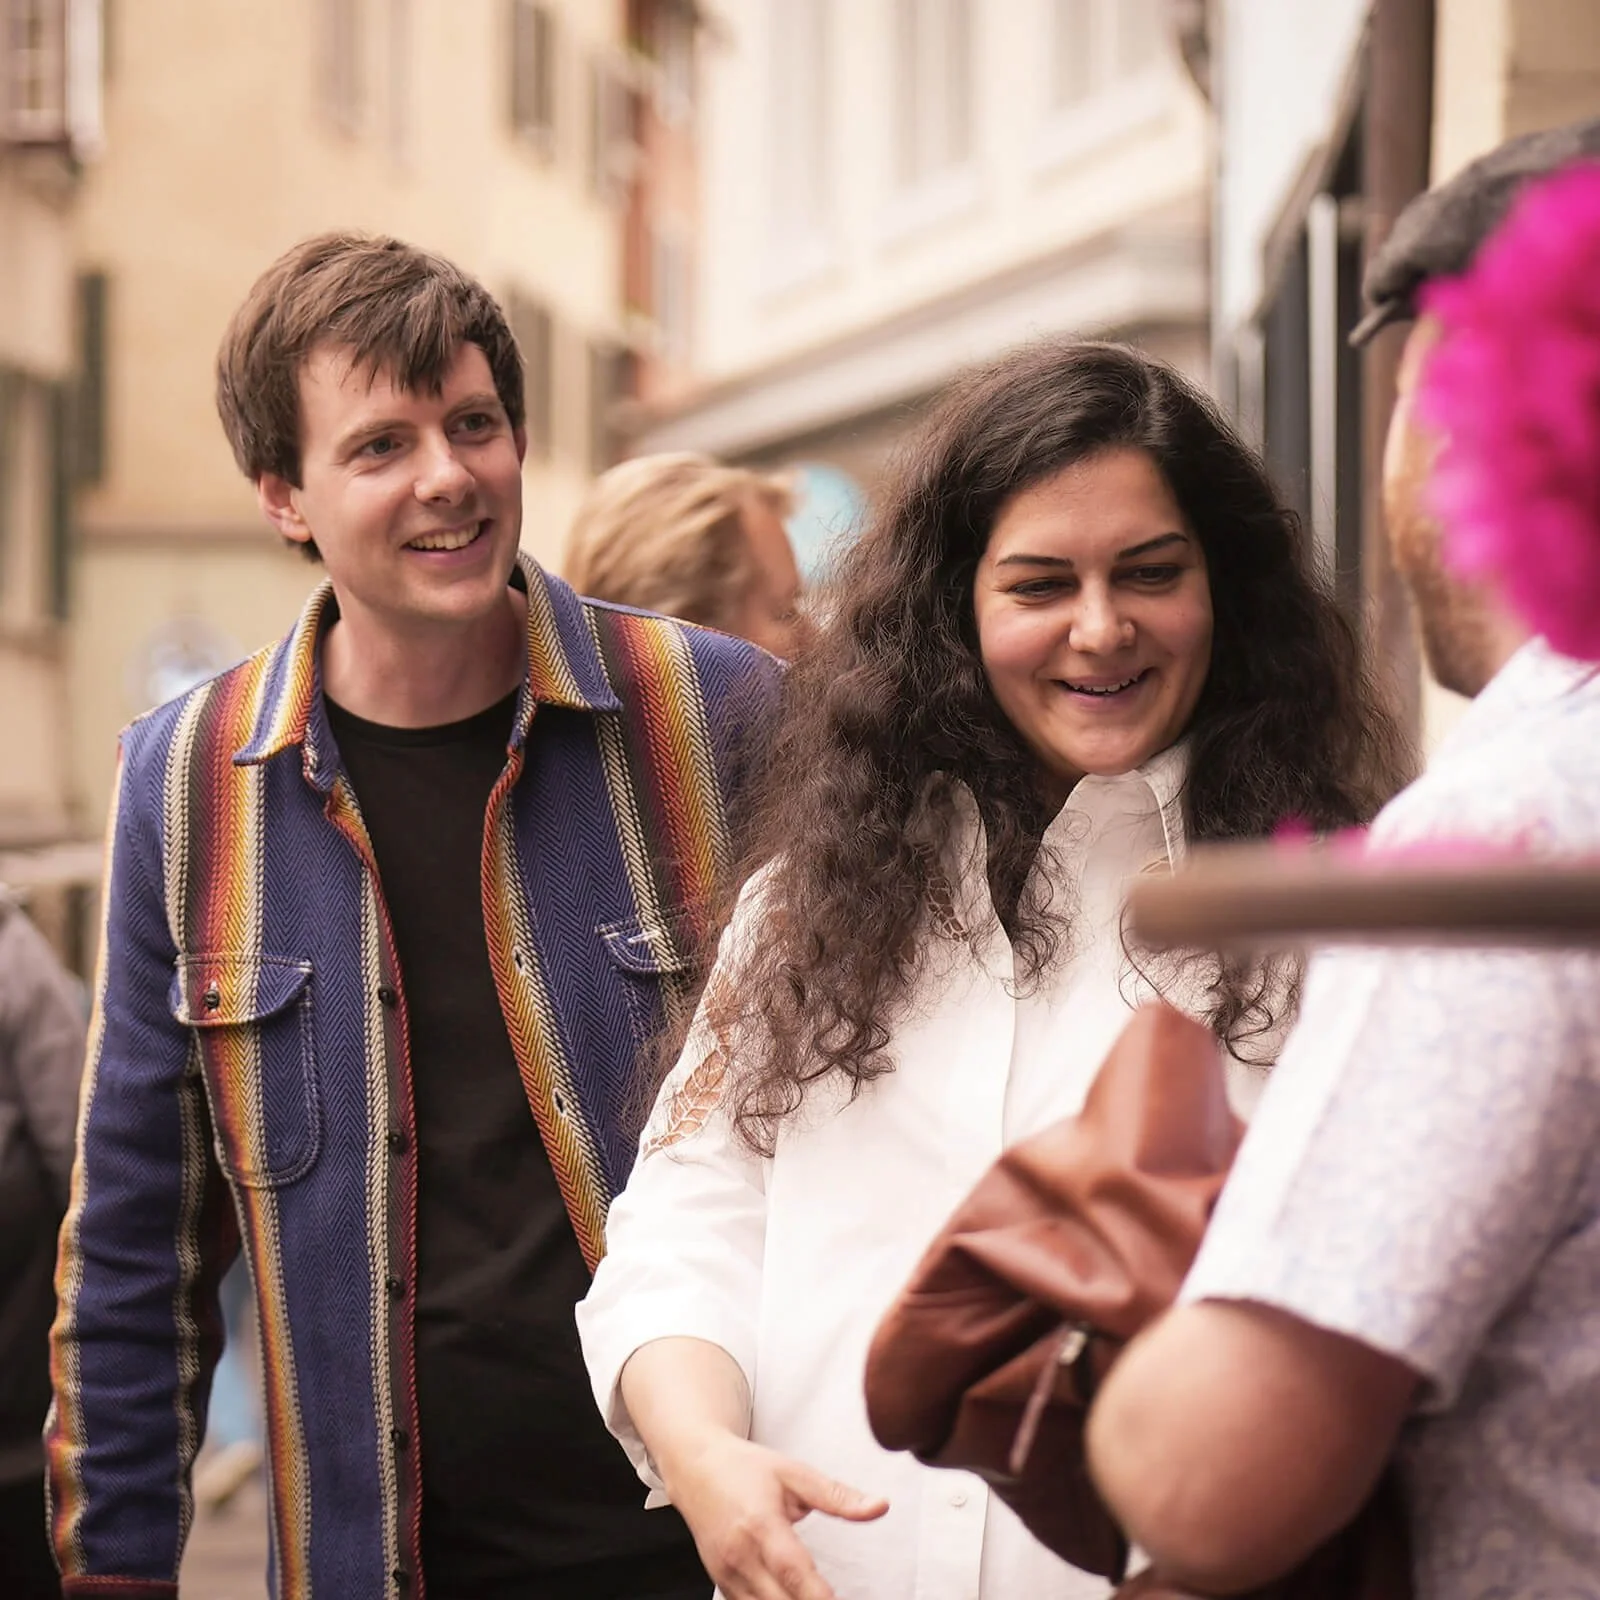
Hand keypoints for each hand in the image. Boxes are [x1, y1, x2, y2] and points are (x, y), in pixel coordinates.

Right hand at [665, 1431, 888, 1599]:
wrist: (694, 1469)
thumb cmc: (744, 1468)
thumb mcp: (794, 1473)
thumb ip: (838, 1496)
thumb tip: (879, 1506)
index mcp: (760, 1524)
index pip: (792, 1571)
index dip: (817, 1596)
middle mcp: (740, 1555)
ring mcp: (727, 1574)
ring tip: (818, 1599)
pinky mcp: (722, 1584)